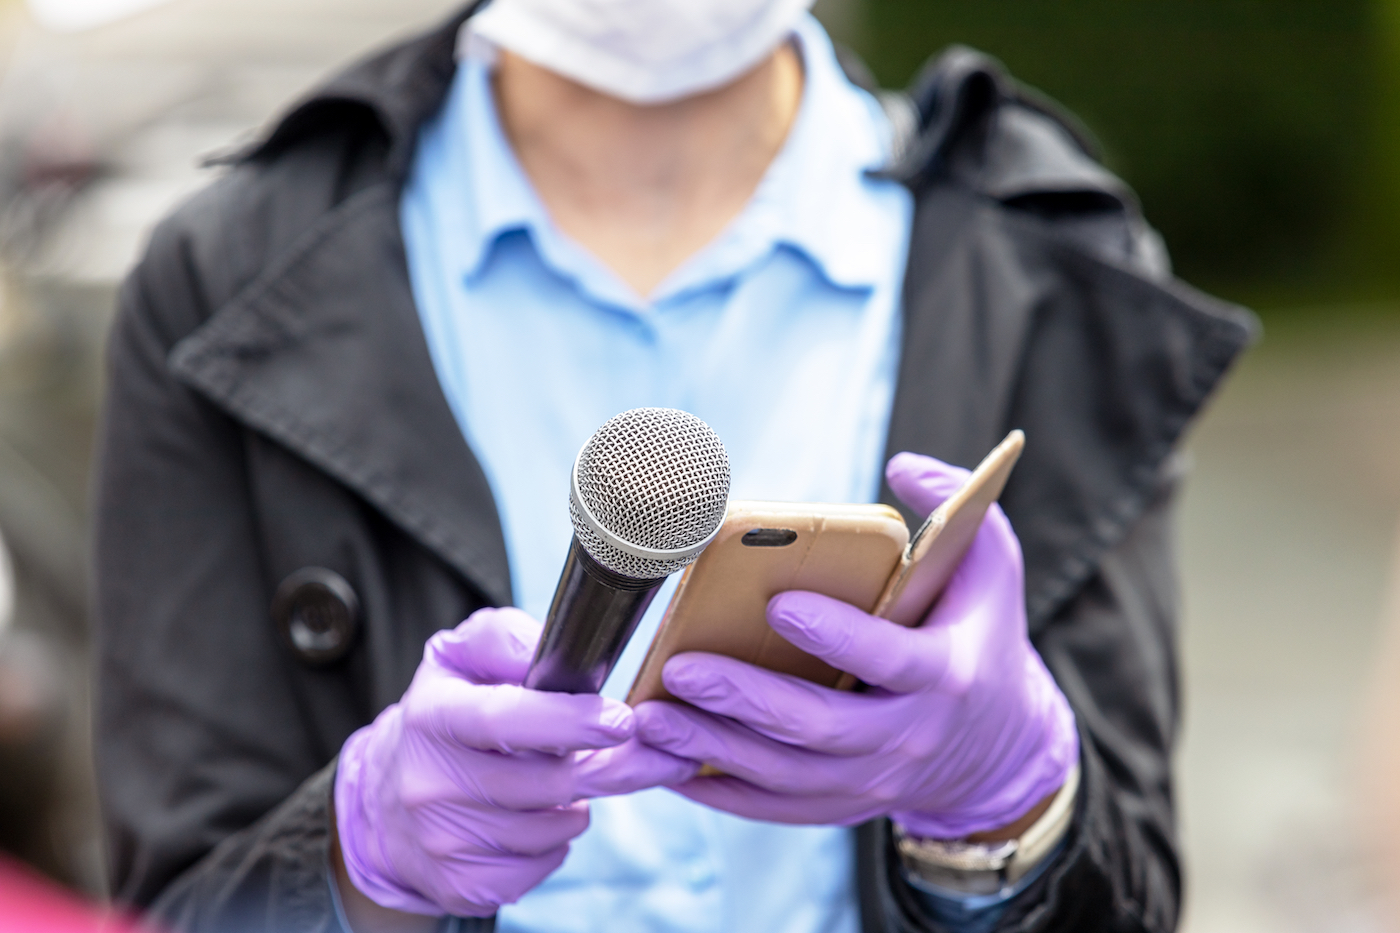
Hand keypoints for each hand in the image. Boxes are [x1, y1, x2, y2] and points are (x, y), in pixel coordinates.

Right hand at [334, 607, 697, 917]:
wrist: (386, 799)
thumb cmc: (446, 712)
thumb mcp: (461, 657)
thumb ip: (504, 639)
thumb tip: (553, 653)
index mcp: (433, 716)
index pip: (504, 719)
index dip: (568, 720)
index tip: (621, 721)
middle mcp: (429, 783)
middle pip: (545, 783)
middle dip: (594, 766)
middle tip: (608, 750)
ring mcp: (442, 841)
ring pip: (552, 829)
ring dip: (574, 803)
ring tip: (555, 781)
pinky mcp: (459, 885)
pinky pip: (541, 867)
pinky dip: (553, 843)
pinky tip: (534, 819)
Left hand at [633, 452, 1077, 837]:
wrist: (1001, 746)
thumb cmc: (980, 634)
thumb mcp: (992, 565)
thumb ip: (957, 504)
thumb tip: (901, 467)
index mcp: (946, 673)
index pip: (888, 658)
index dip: (836, 635)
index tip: (778, 603)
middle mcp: (907, 737)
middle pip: (820, 728)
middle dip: (746, 699)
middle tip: (681, 667)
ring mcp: (873, 782)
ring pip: (786, 776)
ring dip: (714, 749)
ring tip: (654, 717)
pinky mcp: (842, 805)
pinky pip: (774, 808)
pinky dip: (719, 791)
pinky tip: (667, 764)